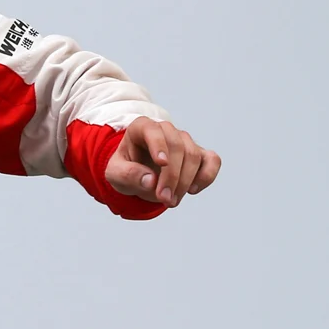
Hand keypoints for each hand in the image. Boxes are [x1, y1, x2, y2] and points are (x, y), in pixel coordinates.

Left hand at [105, 117, 219, 208]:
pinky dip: (206, 176)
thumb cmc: (126, 169)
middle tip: (164, 199)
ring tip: (171, 200)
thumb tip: (150, 181)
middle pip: (177, 147)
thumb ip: (128, 175)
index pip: (153, 131)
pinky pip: (213, 161)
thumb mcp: (115, 175)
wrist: (139, 176)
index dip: (159, 145)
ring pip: (194, 156)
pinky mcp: (200, 154)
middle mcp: (165, 130)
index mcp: (142, 128)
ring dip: (185, 182)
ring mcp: (185, 140)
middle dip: (172, 176)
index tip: (161, 163)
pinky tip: (192, 190)